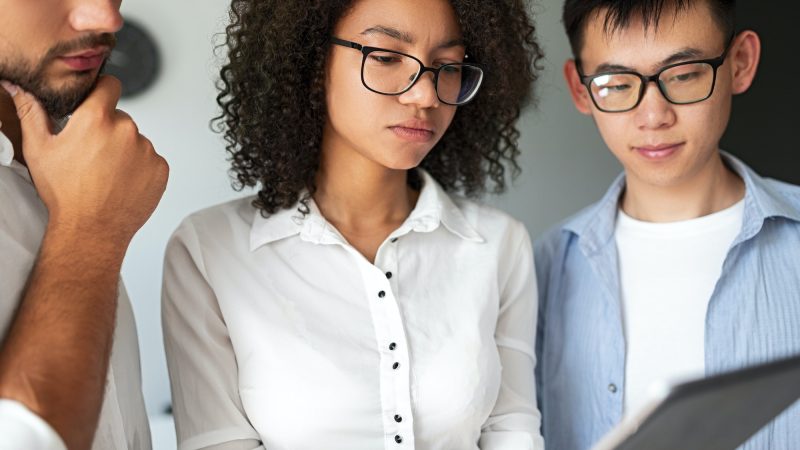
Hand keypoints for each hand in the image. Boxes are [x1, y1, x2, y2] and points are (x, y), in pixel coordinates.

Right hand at [5, 76, 167, 246]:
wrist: (91, 230)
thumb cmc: (64, 193)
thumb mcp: (39, 149)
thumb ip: (31, 113)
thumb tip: (21, 89)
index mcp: (97, 118)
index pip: (109, 84)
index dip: (100, 91)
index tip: (94, 103)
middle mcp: (127, 130)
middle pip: (120, 117)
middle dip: (107, 129)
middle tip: (91, 154)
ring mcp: (146, 150)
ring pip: (135, 140)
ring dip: (124, 150)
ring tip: (106, 172)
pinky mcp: (160, 169)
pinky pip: (150, 160)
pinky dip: (139, 168)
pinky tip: (121, 182)